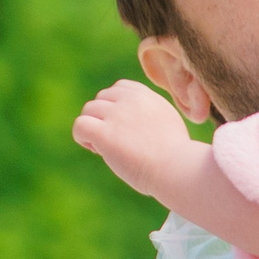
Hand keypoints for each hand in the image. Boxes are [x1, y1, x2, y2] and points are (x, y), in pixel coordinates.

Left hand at [72, 79, 196, 202]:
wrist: (177, 170)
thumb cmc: (176, 158)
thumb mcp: (168, 124)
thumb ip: (149, 115)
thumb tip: (130, 122)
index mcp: (147, 97)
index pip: (120, 88)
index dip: (116, 107)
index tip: (126, 129)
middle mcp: (131, 100)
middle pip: (101, 98)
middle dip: (104, 118)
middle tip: (117, 143)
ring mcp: (117, 115)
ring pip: (88, 110)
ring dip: (93, 128)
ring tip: (107, 149)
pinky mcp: (105, 133)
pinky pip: (80, 125)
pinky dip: (82, 138)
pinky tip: (97, 151)